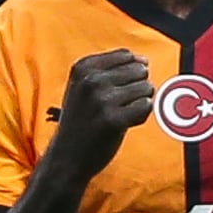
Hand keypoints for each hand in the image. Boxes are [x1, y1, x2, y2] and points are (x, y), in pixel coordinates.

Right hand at [50, 49, 153, 180]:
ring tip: (121, 115)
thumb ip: (111, 70)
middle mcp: (92, 79)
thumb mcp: (83, 86)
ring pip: (146, 87)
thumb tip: (145, 61)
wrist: (67, 156)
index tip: (116, 90)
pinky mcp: (114, 120)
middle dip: (137, 87)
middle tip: (120, 106)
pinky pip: (146, 106)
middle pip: (139, 70)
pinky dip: (141, 116)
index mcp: (83, 67)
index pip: (127, 56)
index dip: (131, 73)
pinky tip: (125, 124)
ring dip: (141, 102)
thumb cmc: (82, 120)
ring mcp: (102, 99)